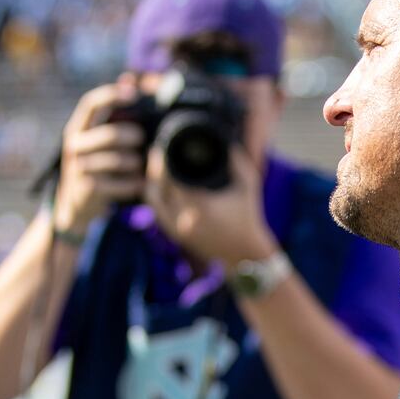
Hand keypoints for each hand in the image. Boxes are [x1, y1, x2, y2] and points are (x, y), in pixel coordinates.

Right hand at [52, 82, 147, 234]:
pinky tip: (139, 184)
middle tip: (142, 139)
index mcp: (77, 128)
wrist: (76, 207)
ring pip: (116, 160)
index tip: (133, 94)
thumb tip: (129, 77)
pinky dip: (132, 183)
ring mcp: (78, 168)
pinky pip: (118, 183)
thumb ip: (113, 112)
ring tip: (140, 164)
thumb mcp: (98, 140)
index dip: (111, 95)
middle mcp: (74, 145)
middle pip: (109, 134)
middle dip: (131, 136)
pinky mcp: (86, 189)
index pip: (91, 104)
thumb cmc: (96, 166)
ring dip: (134, 162)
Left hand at [145, 143, 278, 266]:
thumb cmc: (248, 219)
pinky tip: (157, 186)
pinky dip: (155, 198)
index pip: (171, 178)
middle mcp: (184, 219)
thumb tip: (227, 142)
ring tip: (155, 168)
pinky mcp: (176, 236)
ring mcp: (177, 229)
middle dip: (154, 169)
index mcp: (200, 205)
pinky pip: (157, 213)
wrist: (244, 256)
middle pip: (156, 189)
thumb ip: (238, 162)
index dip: (163, 161)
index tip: (164, 146)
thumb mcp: (248, 186)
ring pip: (153, 202)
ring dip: (151, 183)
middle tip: (156, 152)